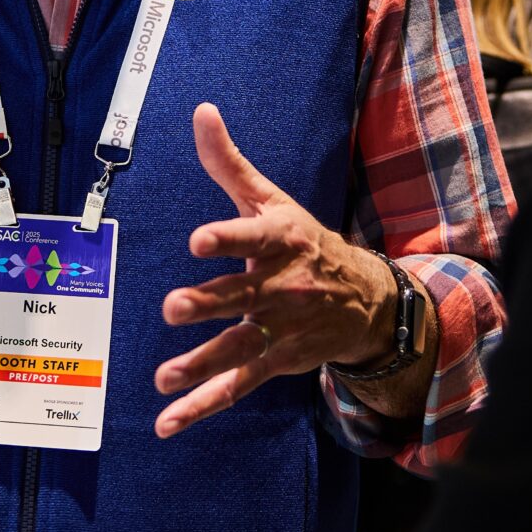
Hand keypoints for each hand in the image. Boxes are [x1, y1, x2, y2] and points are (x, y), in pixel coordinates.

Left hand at [153, 104, 399, 437]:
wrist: (366, 298)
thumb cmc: (304, 242)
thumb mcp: (271, 199)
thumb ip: (229, 162)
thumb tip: (200, 111)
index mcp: (279, 240)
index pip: (251, 236)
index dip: (226, 237)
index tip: (199, 240)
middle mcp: (281, 286)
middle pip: (241, 296)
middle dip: (209, 302)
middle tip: (174, 308)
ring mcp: (280, 328)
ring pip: (238, 347)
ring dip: (201, 364)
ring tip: (164, 378)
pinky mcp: (277, 361)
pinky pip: (237, 386)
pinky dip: (203, 405)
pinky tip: (169, 420)